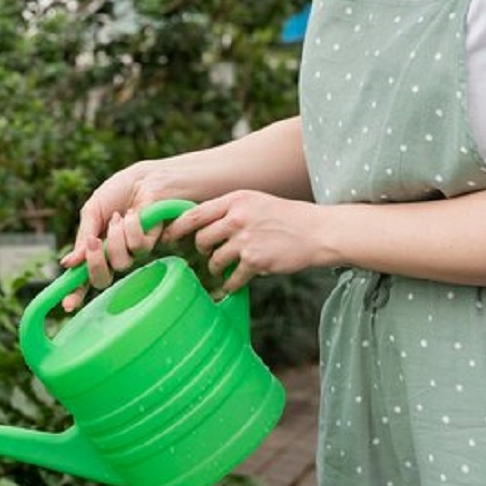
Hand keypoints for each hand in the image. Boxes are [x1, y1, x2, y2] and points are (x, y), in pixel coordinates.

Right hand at [59, 165, 173, 311]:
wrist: (144, 178)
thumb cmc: (117, 192)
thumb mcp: (92, 211)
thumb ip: (83, 237)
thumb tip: (68, 264)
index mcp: (95, 249)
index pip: (83, 278)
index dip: (75, 294)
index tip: (67, 306)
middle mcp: (113, 255)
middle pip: (102, 280)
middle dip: (94, 264)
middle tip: (93, 242)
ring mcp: (132, 252)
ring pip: (120, 263)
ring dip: (116, 237)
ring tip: (119, 216)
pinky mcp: (151, 244)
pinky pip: (138, 248)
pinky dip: (132, 228)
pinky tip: (134, 214)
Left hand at [158, 190, 320, 293]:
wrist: (317, 231)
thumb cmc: (285, 217)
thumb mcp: (255, 202)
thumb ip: (229, 210)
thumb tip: (200, 224)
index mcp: (235, 200)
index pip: (194, 214)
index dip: (177, 227)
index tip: (169, 237)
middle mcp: (237, 218)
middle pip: (201, 239)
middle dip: (202, 249)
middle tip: (209, 253)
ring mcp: (246, 240)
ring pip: (214, 260)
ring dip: (216, 268)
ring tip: (224, 269)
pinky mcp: (256, 261)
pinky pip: (232, 278)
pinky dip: (230, 284)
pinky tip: (232, 285)